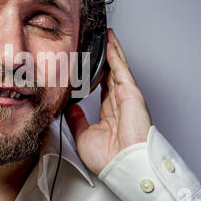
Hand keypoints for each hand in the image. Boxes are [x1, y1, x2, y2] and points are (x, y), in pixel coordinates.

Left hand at [65, 28, 150, 174]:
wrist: (123, 165)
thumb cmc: (109, 158)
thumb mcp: (83, 136)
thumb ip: (77, 120)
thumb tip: (70, 108)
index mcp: (110, 113)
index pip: (101, 88)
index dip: (94, 75)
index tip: (85, 65)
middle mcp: (119, 102)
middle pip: (109, 73)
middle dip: (102, 58)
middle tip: (94, 43)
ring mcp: (126, 95)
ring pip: (116, 66)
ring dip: (109, 50)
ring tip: (102, 35)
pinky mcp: (131, 91)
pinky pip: (120, 67)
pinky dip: (115, 52)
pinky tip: (109, 40)